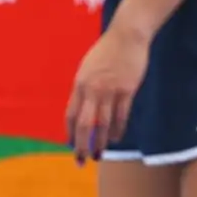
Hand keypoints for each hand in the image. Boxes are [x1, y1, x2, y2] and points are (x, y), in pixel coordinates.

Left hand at [64, 23, 149, 161]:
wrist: (127, 36)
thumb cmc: (107, 52)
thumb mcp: (88, 68)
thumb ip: (85, 87)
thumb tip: (82, 108)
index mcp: (80, 83)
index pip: (70, 114)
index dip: (70, 133)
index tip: (71, 146)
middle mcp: (92, 89)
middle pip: (83, 123)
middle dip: (81, 144)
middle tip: (81, 160)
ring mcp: (110, 90)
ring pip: (103, 124)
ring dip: (100, 142)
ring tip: (99, 154)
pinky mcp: (127, 90)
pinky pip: (121, 116)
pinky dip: (118, 130)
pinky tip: (116, 139)